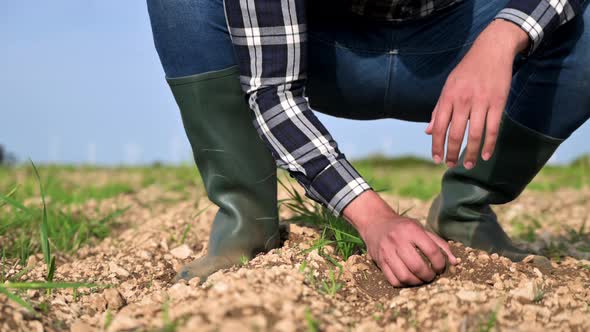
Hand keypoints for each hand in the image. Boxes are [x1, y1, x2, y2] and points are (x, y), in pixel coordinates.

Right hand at [343, 191, 456, 286]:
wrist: (375, 223)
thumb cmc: (403, 227)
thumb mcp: (421, 228)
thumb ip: (439, 244)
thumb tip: (454, 262)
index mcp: (411, 230)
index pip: (432, 251)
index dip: (440, 263)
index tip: (440, 267)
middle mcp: (398, 240)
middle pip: (417, 266)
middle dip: (429, 276)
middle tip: (431, 276)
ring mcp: (386, 251)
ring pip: (404, 276)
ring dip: (417, 282)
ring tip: (421, 279)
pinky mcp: (379, 261)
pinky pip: (393, 280)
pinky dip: (404, 284)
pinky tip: (409, 279)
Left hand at [426, 20, 528, 168]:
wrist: (492, 49)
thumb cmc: (467, 70)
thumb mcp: (448, 86)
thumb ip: (438, 110)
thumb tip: (428, 131)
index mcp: (448, 97)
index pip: (438, 127)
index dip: (436, 146)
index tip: (436, 159)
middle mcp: (463, 101)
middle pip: (456, 134)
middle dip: (452, 153)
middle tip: (451, 165)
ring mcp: (481, 102)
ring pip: (475, 135)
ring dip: (470, 153)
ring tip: (467, 165)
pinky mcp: (498, 103)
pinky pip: (493, 129)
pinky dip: (489, 145)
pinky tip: (486, 156)